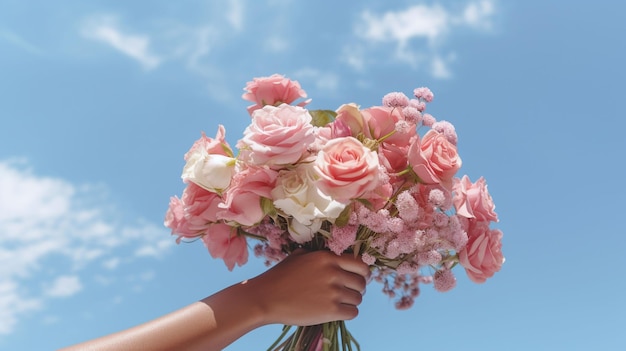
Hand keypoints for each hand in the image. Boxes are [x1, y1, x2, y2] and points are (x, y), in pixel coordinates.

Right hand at [248, 249, 369, 325]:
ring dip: (352, 301)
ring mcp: (333, 292)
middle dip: (358, 288)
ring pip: (358, 298)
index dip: (362, 273)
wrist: (266, 298)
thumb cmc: (279, 276)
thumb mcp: (298, 256)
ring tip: (341, 303)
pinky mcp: (331, 311)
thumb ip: (318, 255)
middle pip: (362, 282)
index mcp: (327, 258)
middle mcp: (334, 273)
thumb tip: (332, 257)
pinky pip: (353, 312)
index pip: (360, 264)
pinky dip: (348, 313)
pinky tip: (339, 312)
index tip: (358, 278)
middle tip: (350, 292)